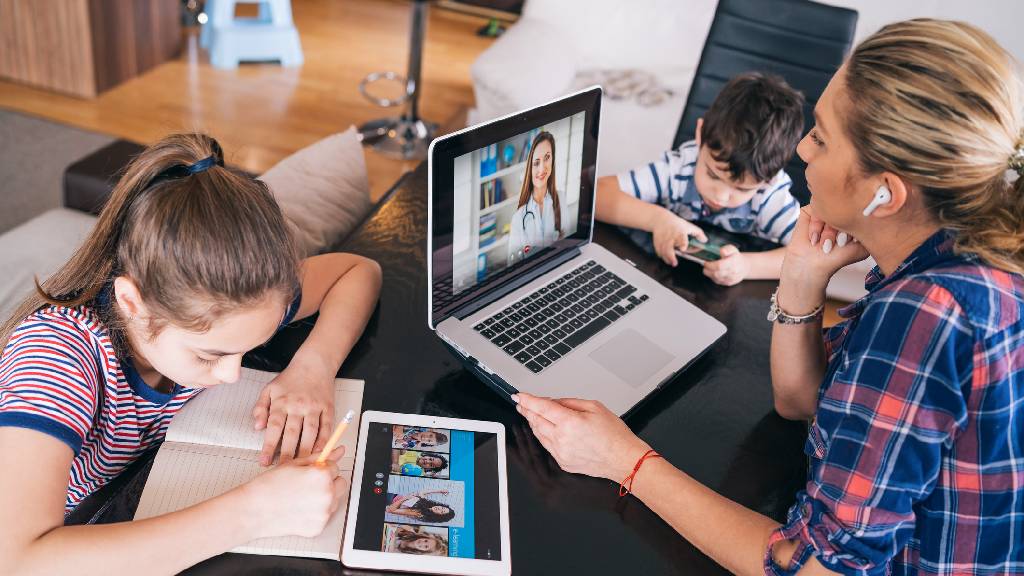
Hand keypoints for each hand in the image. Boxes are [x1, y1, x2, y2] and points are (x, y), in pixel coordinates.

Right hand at [241, 446, 347, 538]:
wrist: (253, 510)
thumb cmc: (270, 486)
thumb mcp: (294, 464)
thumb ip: (319, 457)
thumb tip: (338, 451)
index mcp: (322, 475)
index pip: (335, 467)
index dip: (321, 468)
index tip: (310, 473)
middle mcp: (327, 494)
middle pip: (340, 483)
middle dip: (328, 481)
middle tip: (308, 484)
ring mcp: (323, 513)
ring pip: (334, 500)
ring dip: (324, 497)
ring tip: (301, 497)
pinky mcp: (318, 527)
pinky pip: (324, 516)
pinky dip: (316, 513)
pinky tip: (299, 509)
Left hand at [253, 361, 334, 465]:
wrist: (314, 363)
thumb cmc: (291, 378)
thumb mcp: (269, 389)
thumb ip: (261, 408)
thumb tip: (257, 427)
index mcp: (282, 402)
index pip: (274, 428)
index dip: (268, 446)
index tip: (264, 462)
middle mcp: (298, 406)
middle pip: (292, 434)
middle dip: (286, 454)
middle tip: (283, 470)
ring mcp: (314, 407)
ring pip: (310, 433)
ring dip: (305, 451)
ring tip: (300, 466)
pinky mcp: (328, 408)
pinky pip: (326, 427)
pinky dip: (324, 440)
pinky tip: (319, 452)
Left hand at [513, 393, 650, 481]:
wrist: (624, 460)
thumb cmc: (614, 435)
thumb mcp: (594, 407)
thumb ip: (570, 403)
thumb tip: (553, 402)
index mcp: (569, 422)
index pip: (541, 407)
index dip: (527, 400)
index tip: (518, 396)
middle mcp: (562, 439)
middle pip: (536, 421)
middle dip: (526, 410)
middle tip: (521, 403)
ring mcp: (561, 453)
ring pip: (538, 434)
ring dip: (533, 423)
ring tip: (530, 414)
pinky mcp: (563, 462)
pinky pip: (547, 446)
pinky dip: (543, 435)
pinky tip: (544, 429)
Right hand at [651, 209, 707, 266]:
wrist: (660, 219)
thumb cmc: (676, 224)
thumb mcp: (689, 226)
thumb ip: (698, 233)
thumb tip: (705, 240)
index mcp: (679, 232)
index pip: (681, 238)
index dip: (682, 243)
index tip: (683, 249)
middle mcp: (670, 236)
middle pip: (669, 247)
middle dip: (671, 256)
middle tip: (675, 263)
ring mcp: (663, 240)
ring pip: (663, 251)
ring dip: (667, 258)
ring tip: (672, 263)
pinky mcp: (657, 242)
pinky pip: (658, 251)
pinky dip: (662, 255)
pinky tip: (666, 258)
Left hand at [701, 245, 746, 285]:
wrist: (743, 267)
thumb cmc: (735, 257)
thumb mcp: (732, 249)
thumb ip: (727, 249)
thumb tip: (722, 251)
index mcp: (733, 263)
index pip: (719, 266)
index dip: (710, 264)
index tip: (705, 261)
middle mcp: (732, 273)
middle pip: (716, 273)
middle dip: (708, 269)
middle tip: (705, 264)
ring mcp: (730, 279)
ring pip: (715, 278)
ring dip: (709, 273)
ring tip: (708, 267)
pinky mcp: (727, 283)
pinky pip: (717, 281)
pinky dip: (712, 276)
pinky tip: (713, 271)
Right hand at [778, 207, 869, 315]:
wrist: (812, 266)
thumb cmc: (834, 259)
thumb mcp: (861, 248)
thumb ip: (871, 233)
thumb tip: (875, 215)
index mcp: (854, 220)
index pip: (859, 213)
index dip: (853, 228)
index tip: (846, 243)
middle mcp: (840, 214)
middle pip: (845, 211)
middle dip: (840, 230)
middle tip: (837, 244)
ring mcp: (825, 212)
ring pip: (830, 211)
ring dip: (828, 232)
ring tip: (825, 246)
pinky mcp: (810, 211)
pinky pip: (815, 210)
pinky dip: (815, 227)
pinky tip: (814, 240)